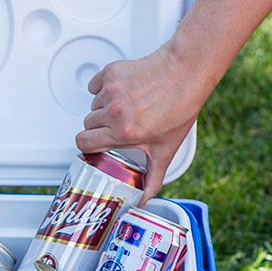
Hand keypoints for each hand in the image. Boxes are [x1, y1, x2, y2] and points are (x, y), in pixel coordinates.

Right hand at [75, 42, 208, 203]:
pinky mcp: (111, 73)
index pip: (84, 142)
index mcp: (123, 132)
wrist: (187, 71)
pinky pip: (95, 85)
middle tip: (117, 124)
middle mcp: (115, 111)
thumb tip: (144, 200)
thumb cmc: (180, 106)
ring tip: (125, 106)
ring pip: (93, 105)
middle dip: (99, 126)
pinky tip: (121, 91)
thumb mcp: (166, 148)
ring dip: (103, 107)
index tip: (95, 144)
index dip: (88, 144)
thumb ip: (153, 177)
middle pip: (87, 124)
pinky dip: (103, 87)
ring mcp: (112, 91)